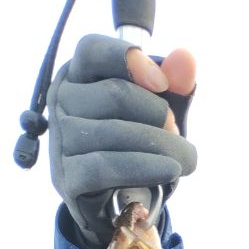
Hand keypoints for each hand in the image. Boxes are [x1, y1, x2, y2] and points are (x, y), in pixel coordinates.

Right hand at [48, 34, 197, 248]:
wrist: (117, 198)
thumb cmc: (136, 141)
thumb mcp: (158, 108)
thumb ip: (173, 81)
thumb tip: (186, 58)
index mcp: (79, 74)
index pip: (93, 50)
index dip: (129, 59)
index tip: (163, 83)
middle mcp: (62, 101)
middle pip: (115, 94)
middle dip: (159, 114)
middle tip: (178, 132)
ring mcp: (61, 140)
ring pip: (115, 132)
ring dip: (162, 145)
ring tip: (186, 158)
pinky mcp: (68, 177)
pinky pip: (107, 166)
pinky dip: (145, 167)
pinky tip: (170, 170)